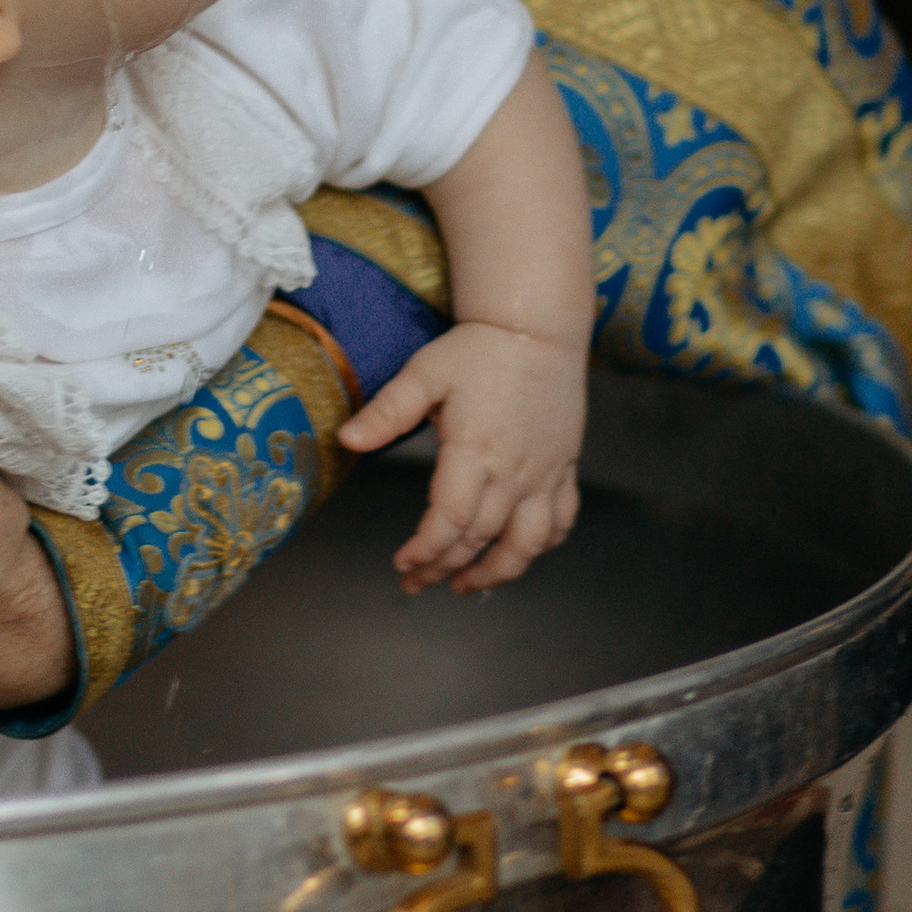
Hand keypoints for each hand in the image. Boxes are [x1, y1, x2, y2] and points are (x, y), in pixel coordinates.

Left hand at [338, 322, 584, 593]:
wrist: (536, 327)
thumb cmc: (480, 348)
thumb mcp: (424, 372)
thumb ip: (387, 411)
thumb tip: (347, 440)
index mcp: (475, 450)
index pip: (450, 521)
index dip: (425, 550)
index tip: (404, 564)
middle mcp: (514, 470)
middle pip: (479, 538)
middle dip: (444, 567)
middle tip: (418, 582)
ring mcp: (544, 472)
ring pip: (527, 542)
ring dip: (497, 572)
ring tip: (467, 585)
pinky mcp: (564, 467)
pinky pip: (560, 520)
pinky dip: (541, 545)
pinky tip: (519, 552)